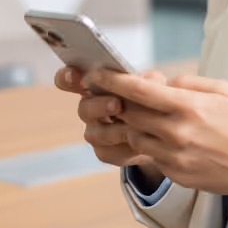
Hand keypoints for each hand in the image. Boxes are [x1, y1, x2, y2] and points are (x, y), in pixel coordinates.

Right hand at [54, 66, 166, 182]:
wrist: (161, 130)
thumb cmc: (151, 98)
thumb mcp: (153, 83)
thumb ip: (150, 80)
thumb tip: (151, 83)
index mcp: (95, 84)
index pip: (68, 79)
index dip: (66, 77)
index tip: (75, 75)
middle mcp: (89, 107)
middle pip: (83, 108)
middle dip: (100, 106)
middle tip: (117, 104)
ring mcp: (94, 130)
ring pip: (94, 134)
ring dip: (114, 130)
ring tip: (136, 127)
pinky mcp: (103, 151)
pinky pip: (107, 152)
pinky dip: (124, 148)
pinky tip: (140, 143)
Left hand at [87, 69, 227, 204]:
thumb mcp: (222, 89)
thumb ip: (188, 82)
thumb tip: (162, 83)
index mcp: (188, 106)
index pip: (138, 91)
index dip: (113, 81)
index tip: (98, 74)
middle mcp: (177, 132)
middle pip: (129, 114)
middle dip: (118, 102)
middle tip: (113, 94)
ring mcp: (174, 157)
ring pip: (134, 137)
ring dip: (132, 125)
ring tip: (140, 117)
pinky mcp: (176, 175)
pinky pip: (150, 156)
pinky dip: (149, 144)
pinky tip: (160, 137)